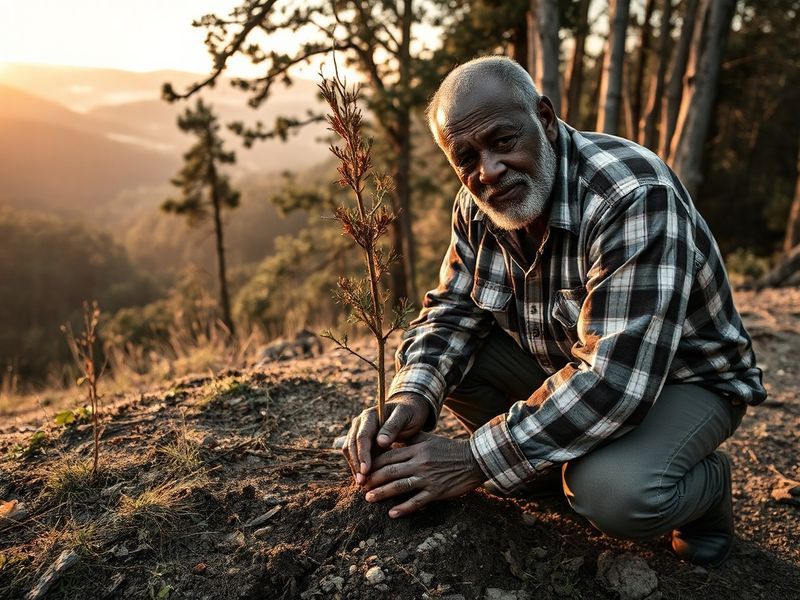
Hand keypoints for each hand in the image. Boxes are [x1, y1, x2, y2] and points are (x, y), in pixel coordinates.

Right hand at [342, 392, 429, 484]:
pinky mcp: (362, 441)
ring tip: (362, 483)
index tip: (366, 470)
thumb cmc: (409, 412)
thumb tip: (381, 442)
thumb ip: (393, 426)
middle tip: (362, 482)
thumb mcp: (405, 416)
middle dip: (356, 464)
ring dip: (354, 467)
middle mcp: (361, 423)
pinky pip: (355, 454)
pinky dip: (358, 466)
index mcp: (370, 416)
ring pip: (350, 451)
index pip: (362, 436)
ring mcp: (359, 431)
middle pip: (352, 445)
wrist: (409, 408)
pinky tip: (365, 478)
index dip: (363, 454)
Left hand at [361, 433, 485, 517]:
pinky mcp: (437, 491)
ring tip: (368, 498)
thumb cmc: (449, 449)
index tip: (362, 470)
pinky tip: (392, 514)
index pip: (389, 456)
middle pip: (390, 471)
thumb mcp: (429, 439)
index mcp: (417, 449)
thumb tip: (389, 441)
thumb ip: (410, 439)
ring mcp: (428, 478)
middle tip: (360, 486)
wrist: (475, 460)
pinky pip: (417, 501)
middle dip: (373, 479)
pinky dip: (404, 508)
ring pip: (400, 486)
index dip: (373, 463)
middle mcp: (420, 462)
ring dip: (382, 493)